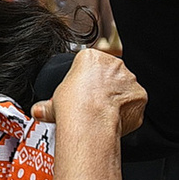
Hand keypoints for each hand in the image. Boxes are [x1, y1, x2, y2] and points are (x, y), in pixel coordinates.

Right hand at [32, 47, 146, 137]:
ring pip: (124, 88)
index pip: (91, 63)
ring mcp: (129, 81)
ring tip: (101, 115)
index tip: (81, 91)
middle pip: (110, 74)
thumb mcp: (53, 100)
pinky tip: (112, 121)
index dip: (86, 78)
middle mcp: (114, 65)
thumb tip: (38, 111)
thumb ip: (48, 104)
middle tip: (91, 104)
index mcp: (92, 58)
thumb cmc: (74, 105)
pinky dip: (125, 113)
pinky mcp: (139, 97)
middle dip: (103, 88)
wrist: (91, 121)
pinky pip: (133, 105)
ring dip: (116, 100)